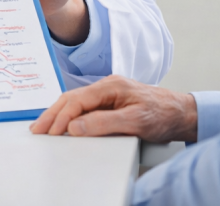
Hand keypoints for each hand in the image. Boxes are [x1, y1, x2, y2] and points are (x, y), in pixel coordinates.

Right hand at [30, 75, 197, 143]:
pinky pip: (83, 107)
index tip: (51, 132)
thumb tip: (75, 127)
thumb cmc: (163, 114)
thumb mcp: (135, 121)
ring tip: (43, 127)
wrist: (182, 113)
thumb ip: (104, 123)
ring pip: (75, 102)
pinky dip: (69, 115)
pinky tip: (63, 123)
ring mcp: (108, 94)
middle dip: (52, 114)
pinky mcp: (110, 102)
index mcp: (110, 86)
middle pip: (71, 98)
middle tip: (37, 129)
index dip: (61, 116)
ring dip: (58, 114)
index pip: (77, 100)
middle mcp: (107, 86)